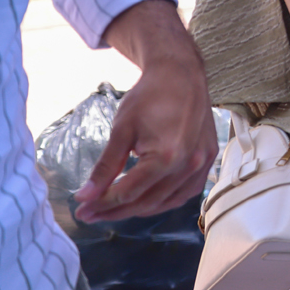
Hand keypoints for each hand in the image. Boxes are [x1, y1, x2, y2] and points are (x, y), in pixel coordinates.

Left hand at [76, 0, 217, 222]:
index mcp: (167, 157)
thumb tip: (85, 195)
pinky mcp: (208, 161)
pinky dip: (164, 201)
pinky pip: (186, 193)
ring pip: (167, 202)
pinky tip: (146, 200)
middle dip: (115, 211)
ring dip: (138, 210)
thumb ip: (105, 166)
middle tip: (90, 213)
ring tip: (112, 210)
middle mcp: (189, 165)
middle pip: (147, 202)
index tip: (81, 207)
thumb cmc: (151, 97)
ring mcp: (202, 165)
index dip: (102, 202)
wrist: (181, 75)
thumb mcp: (122, 130)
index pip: (129, 192)